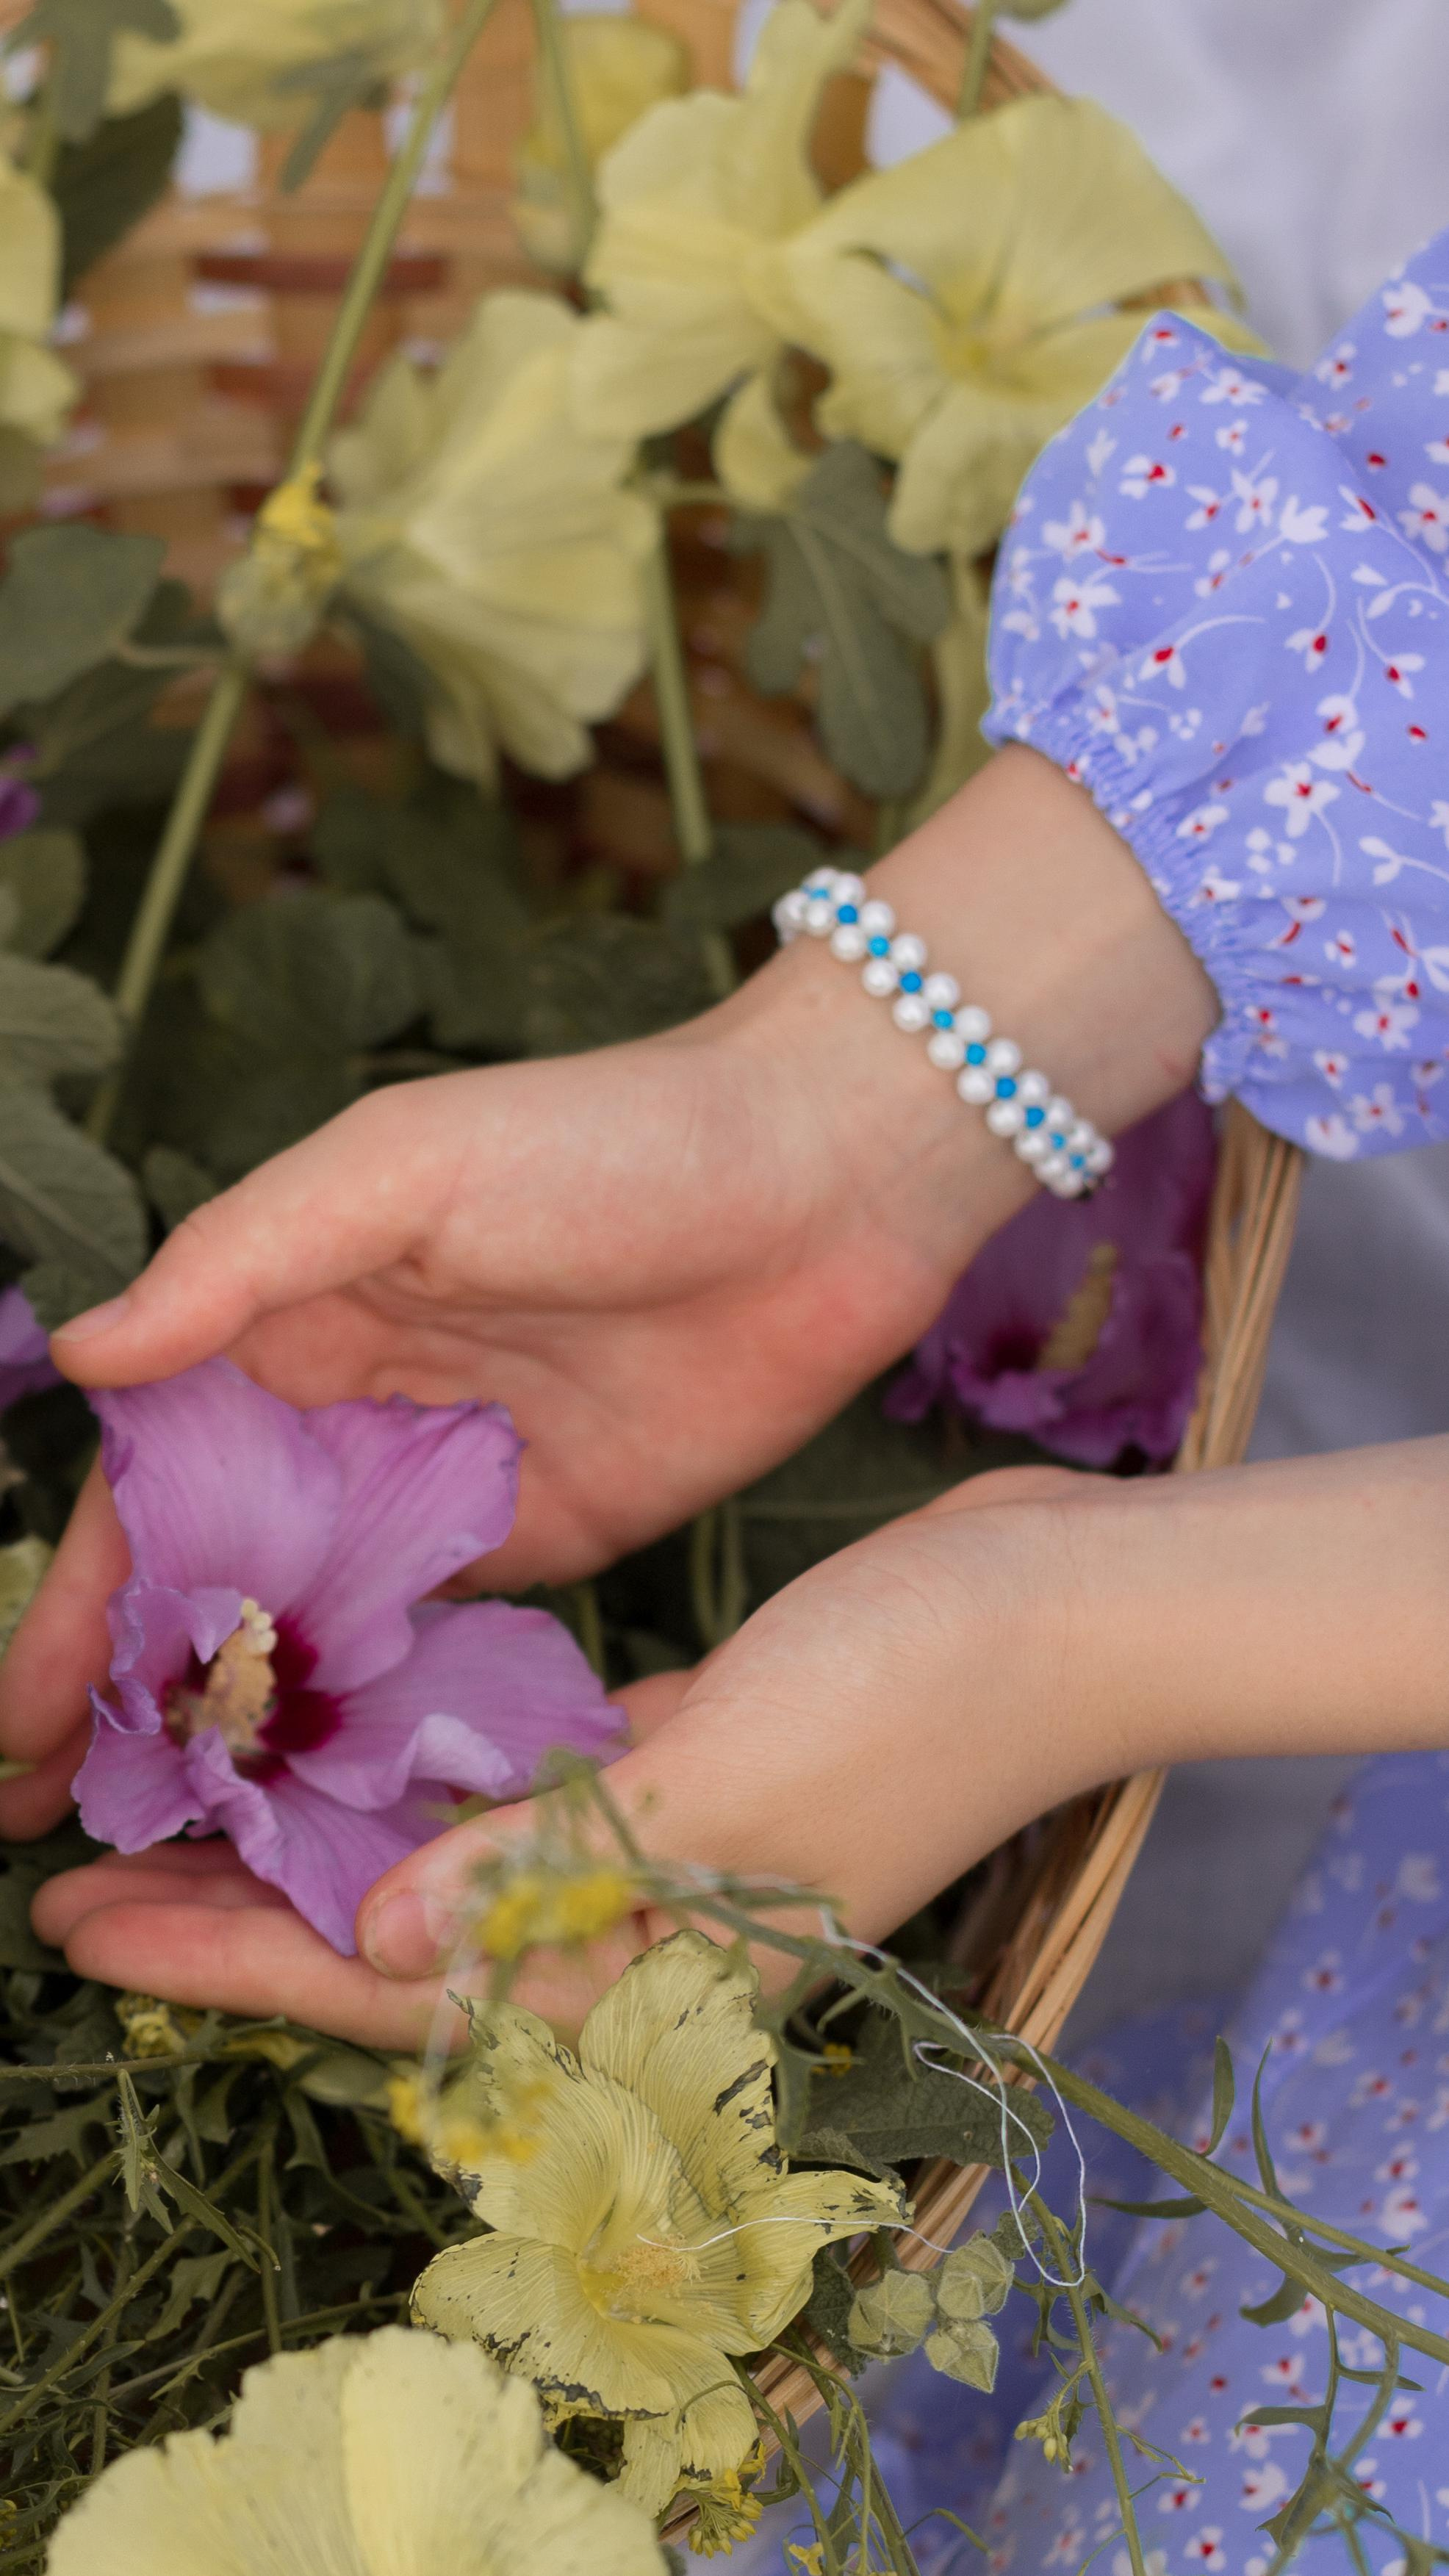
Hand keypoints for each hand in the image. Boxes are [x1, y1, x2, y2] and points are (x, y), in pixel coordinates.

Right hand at [0, 747, 1213, 1840]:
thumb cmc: (607, 1139)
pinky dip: (378, 1726)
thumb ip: (241, 1261)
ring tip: (164, 1853)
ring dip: (239, 1735)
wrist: (827, 1181)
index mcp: (288, 1323)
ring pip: (314, 1633)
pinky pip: (441, 1650)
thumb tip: (81, 1354)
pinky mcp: (552, 1543)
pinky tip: (327, 1817)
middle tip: (49, 1828)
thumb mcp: (404, 1170)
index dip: (75, 1605)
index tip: (12, 1723)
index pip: (146, 1488)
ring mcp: (448, 1491)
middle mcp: (351, 1417)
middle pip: (211, 1582)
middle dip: (128, 1700)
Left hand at [29, 1467, 1092, 2046]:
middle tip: (82, 1874)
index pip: (391, 1989)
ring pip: (451, 1869)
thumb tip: (362, 1938)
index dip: (225, 1962)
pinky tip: (370, 1737)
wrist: (1072, 1608)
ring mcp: (678, 1854)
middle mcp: (650, 1932)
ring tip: (198, 1806)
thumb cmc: (914, 1697)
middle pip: (397, 1944)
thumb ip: (539, 1871)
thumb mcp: (718, 1785)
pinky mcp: (703, 1770)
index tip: (76, 1927)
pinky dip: (439, 1781)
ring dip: (327, 1843)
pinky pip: (531, 1800)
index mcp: (650, 1965)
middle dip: (241, 1919)